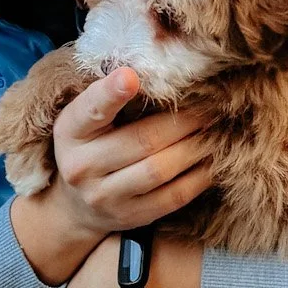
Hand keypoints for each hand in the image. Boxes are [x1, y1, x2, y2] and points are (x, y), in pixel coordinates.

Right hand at [53, 68, 219, 236]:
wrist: (77, 206)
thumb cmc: (91, 146)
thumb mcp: (86, 120)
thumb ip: (110, 97)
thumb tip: (160, 70)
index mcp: (71, 132)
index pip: (91, 111)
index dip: (111, 94)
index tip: (132, 77)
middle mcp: (82, 167)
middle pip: (141, 141)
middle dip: (183, 122)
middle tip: (211, 106)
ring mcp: (105, 197)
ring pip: (159, 170)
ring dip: (196, 147)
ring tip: (216, 130)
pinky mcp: (130, 217)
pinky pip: (173, 196)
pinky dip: (199, 177)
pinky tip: (212, 160)